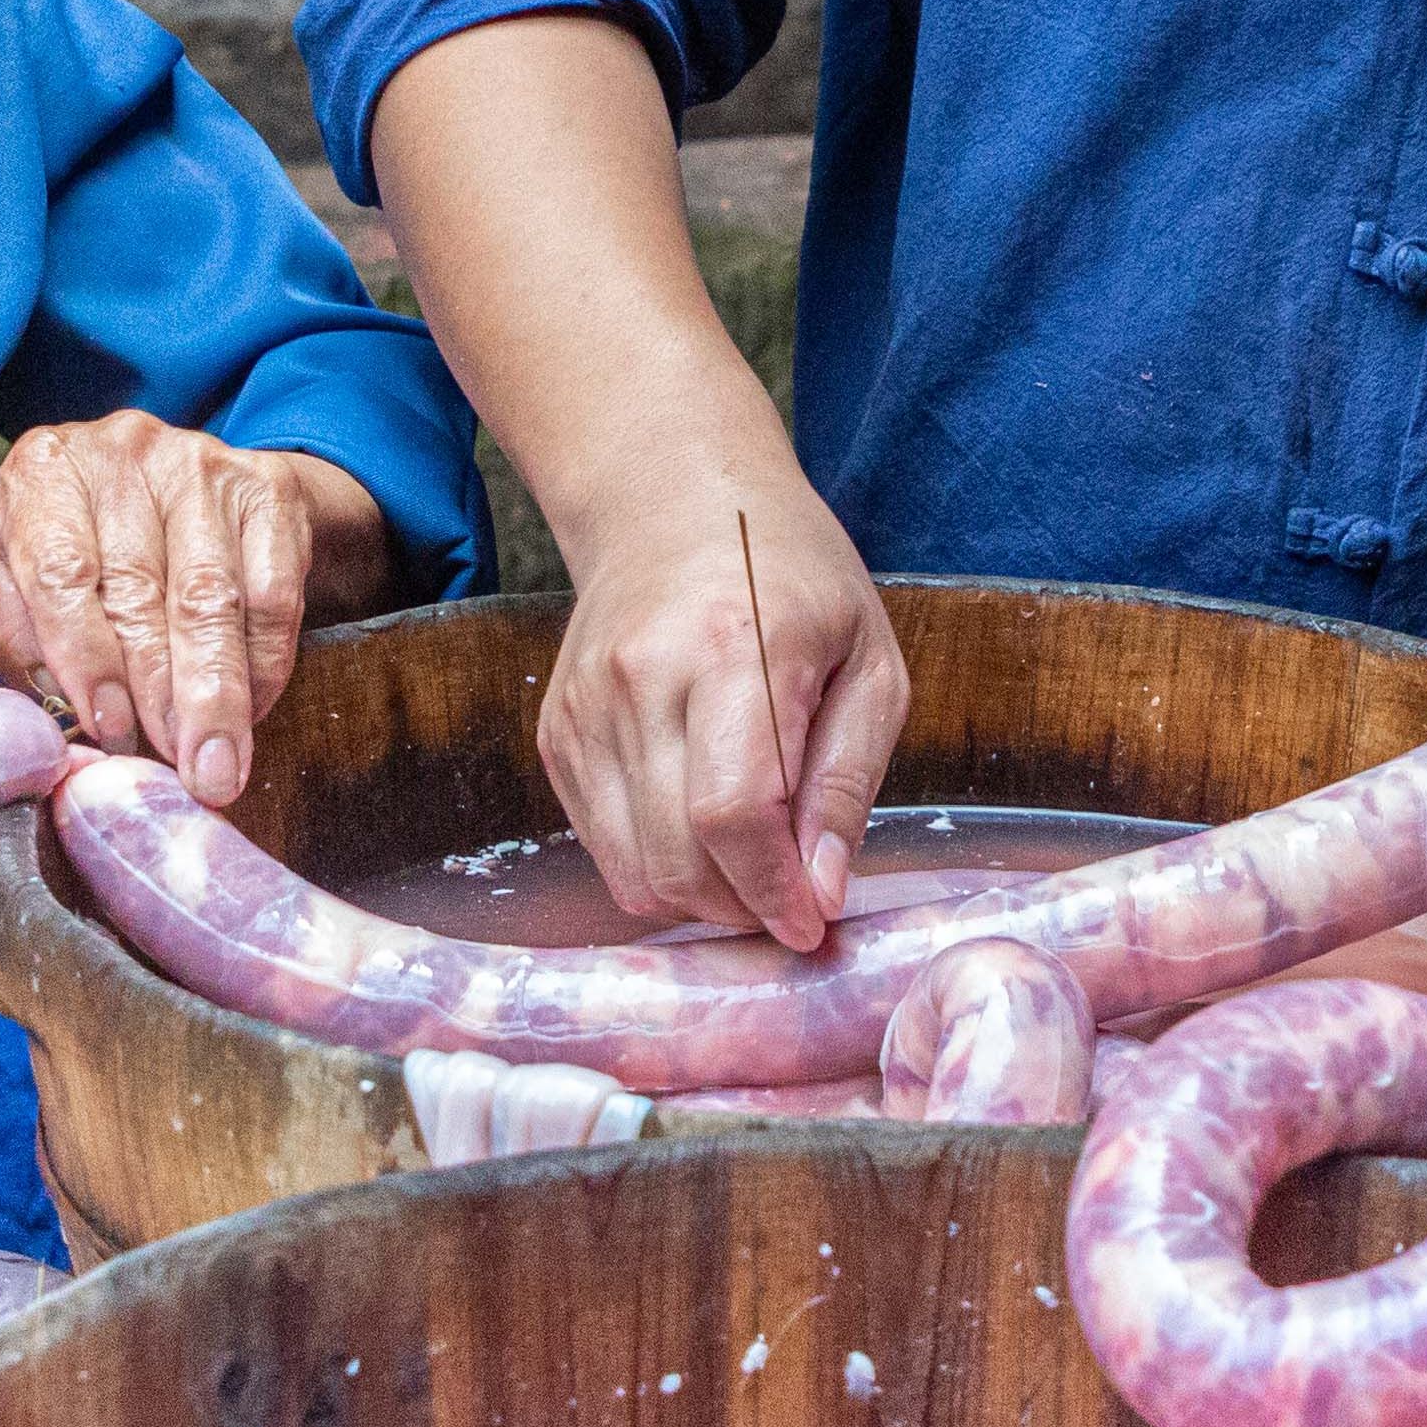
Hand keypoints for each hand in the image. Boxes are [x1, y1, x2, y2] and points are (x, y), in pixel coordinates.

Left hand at [0, 412, 391, 805]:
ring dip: (218, 694)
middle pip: (142, 592)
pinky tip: (254, 710)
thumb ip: (27, 638)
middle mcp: (120, 453)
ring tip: (218, 762)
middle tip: (179, 771)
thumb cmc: (83, 542)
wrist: (176, 479)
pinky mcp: (265, 485)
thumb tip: (57, 724)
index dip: (88, 660)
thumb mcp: (27, 574)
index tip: (112, 729)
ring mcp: (199, 463)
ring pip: (212, 597)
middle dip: (162, 696)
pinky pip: (272, 590)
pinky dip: (266, 662)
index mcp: (45, 474)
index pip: (62, 574)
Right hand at [538, 472, 907, 953]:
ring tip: (750, 865)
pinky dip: (655, 864)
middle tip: (790, 899)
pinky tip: (699, 826)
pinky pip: (602, 845)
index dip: (773, 891)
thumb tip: (820, 893)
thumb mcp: (868, 662)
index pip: (733, 813)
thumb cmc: (793, 578)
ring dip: (699, 897)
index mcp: (736, 648)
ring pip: (632, 868)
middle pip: (676, 855)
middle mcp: (643, 677)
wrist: (673, 502)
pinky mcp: (557, 731)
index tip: (812, 924)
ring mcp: (587, 706)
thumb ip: (846, 781)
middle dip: (742, 908)